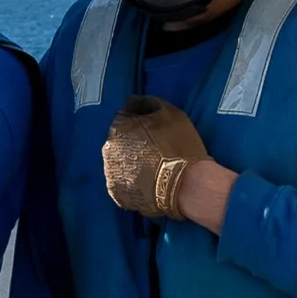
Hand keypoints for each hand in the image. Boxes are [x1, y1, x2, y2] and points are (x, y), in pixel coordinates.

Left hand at [100, 97, 209, 223]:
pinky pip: (123, 185)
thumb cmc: (180, 146)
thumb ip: (147, 103)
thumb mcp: (169, 113)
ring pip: (120, 164)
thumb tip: (133, 101)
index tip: (153, 131)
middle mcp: (108, 151)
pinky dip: (132, 184)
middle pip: (119, 142)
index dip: (139, 123)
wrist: (188, 185)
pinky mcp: (117, 196)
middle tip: (154, 151)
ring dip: (131, 164)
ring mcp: (111, 175)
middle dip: (132, 144)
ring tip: (152, 169)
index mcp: (118, 128)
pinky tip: (148, 184)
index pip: (123, 119)